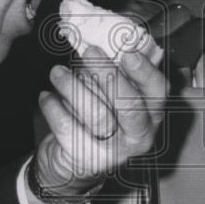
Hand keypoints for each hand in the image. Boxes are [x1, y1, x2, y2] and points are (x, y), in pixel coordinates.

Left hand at [34, 44, 167, 202]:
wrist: (73, 164)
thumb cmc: (97, 118)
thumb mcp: (110, 95)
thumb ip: (115, 71)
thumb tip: (106, 40)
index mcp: (151, 114)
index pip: (158, 91)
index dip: (145, 72)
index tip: (128, 53)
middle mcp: (139, 136)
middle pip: (129, 105)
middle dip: (108, 74)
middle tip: (88, 52)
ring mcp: (114, 152)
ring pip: (96, 114)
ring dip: (73, 87)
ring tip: (56, 72)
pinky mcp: (87, 161)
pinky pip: (68, 128)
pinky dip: (53, 107)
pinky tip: (46, 96)